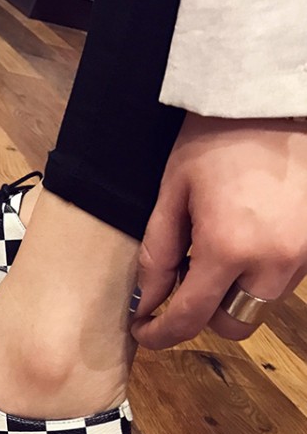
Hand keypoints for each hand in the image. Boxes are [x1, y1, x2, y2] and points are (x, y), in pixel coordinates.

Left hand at [131, 113, 306, 348]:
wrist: (273, 99)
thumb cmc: (215, 141)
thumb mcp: (172, 195)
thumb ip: (157, 256)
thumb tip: (147, 301)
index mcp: (228, 250)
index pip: (190, 319)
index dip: (160, 334)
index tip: (142, 332)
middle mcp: (273, 262)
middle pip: (232, 325)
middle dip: (203, 315)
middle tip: (182, 284)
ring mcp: (303, 255)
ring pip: (259, 305)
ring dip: (232, 295)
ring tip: (213, 253)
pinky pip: (282, 280)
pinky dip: (256, 275)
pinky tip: (242, 241)